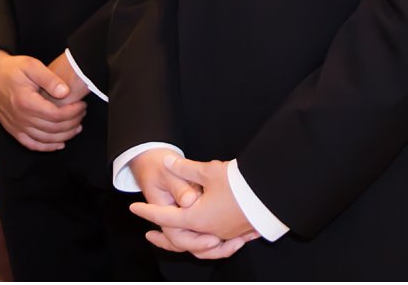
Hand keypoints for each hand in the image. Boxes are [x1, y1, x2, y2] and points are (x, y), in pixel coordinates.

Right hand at [0, 49, 86, 151]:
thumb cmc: (12, 69)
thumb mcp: (31, 65)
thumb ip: (49, 78)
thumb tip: (65, 92)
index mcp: (26, 102)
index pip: (56, 115)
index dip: (73, 112)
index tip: (82, 105)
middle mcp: (20, 118)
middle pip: (53, 129)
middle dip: (72, 123)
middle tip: (82, 114)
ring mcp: (16, 127)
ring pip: (46, 139)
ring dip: (65, 136)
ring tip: (77, 127)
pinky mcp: (13, 131)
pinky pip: (32, 145)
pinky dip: (47, 147)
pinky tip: (59, 143)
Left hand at [130, 155, 257, 259]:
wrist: (273, 194)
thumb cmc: (240, 184)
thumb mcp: (207, 171)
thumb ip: (184, 168)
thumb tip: (168, 162)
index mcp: (198, 219)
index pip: (166, 217)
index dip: (148, 212)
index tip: (134, 208)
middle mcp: (211, 231)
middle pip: (182, 239)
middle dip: (164, 237)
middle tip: (150, 234)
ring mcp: (227, 234)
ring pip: (202, 245)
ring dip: (187, 243)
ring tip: (178, 238)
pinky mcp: (242, 233)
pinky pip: (222, 244)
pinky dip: (210, 244)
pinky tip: (209, 237)